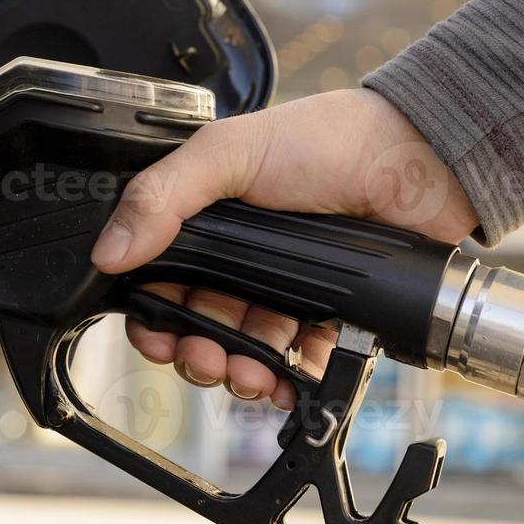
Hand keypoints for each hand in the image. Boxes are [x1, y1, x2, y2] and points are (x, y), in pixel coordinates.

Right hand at [91, 88, 476, 408]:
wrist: (415, 160)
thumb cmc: (326, 140)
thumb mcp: (227, 153)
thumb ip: (162, 196)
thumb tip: (109, 249)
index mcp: (207, 222)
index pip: (162, 282)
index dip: (154, 317)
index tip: (155, 337)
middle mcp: (242, 259)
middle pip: (201, 326)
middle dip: (197, 352)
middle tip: (203, 359)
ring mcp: (285, 289)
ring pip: (246, 350)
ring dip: (239, 371)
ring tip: (246, 374)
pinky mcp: (328, 313)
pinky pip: (299, 360)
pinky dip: (287, 379)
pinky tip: (283, 383)